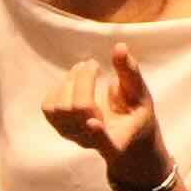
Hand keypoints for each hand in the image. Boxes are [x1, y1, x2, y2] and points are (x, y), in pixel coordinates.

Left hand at [40, 53, 165, 189]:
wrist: (123, 135)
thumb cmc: (135, 114)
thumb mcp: (141, 96)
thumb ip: (130, 73)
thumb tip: (120, 47)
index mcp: (117, 142)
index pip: (105, 142)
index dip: (97, 134)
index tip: (93, 123)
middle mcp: (91, 143)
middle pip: (79, 109)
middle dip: (84, 80)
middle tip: (94, 63)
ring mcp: (72, 137)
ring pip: (60, 108)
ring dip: (70, 81)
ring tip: (84, 68)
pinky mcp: (59, 128)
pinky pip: (49, 107)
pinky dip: (59, 88)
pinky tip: (74, 80)